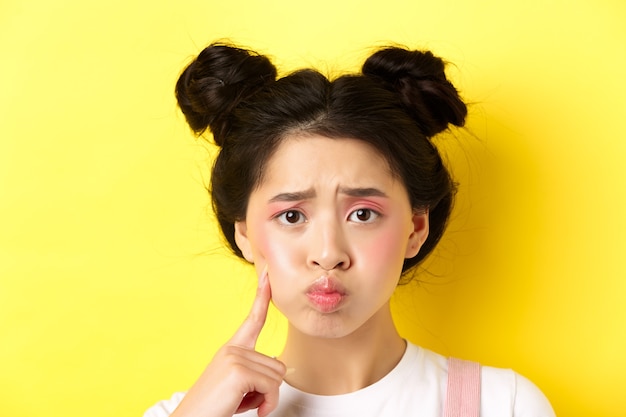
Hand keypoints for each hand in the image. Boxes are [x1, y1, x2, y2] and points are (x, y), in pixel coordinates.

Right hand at [171, 266, 285, 416]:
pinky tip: (254, 410)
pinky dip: (268, 404)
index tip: (267, 276)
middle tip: (247, 400)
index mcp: (231, 350)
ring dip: (267, 398)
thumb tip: (280, 368)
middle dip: (268, 389)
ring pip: (277, 376)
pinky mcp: (238, 371)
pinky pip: (272, 387)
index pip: (252, 319)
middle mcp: (232, 349)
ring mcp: (234, 358)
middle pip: (277, 364)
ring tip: (244, 404)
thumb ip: (254, 372)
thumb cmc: (212, 408)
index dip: (262, 296)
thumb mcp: (236, 386)